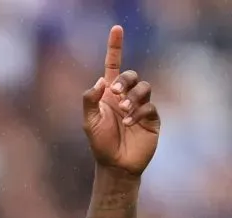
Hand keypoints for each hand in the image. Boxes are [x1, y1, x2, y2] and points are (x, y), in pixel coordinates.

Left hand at [82, 25, 160, 175]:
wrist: (115, 165)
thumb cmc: (100, 143)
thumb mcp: (89, 122)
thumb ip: (90, 100)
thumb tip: (101, 80)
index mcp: (108, 94)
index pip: (113, 66)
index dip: (115, 47)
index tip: (117, 29)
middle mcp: (125, 97)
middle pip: (130, 75)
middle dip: (125, 80)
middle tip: (115, 92)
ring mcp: (140, 107)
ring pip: (144, 87)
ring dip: (133, 96)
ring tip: (124, 110)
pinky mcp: (152, 118)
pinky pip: (150, 106)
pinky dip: (139, 112)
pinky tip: (129, 122)